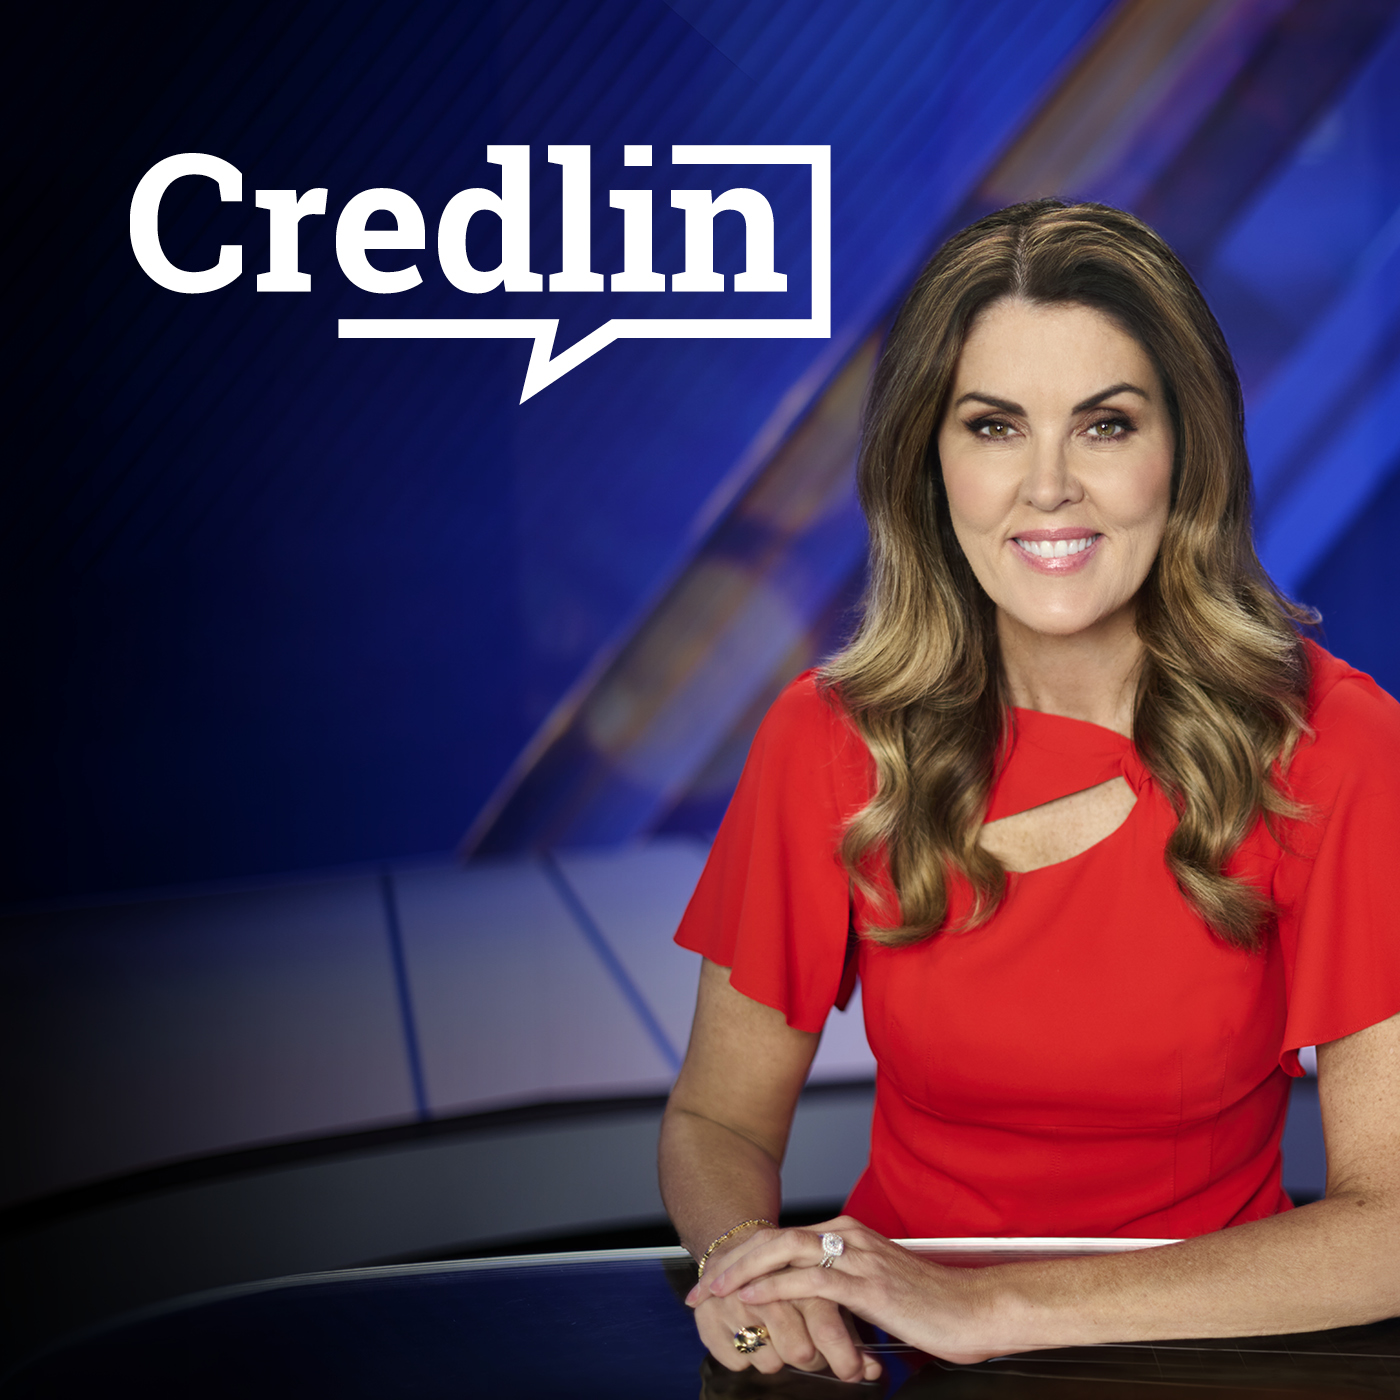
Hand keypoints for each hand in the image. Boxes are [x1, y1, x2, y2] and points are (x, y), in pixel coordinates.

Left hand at [701, 1215, 1010, 1364]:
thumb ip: (848, 1293)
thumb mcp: (880, 1293)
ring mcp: (856, 1256)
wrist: (977, 1309)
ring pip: (784, 1253)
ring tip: (712, 1289)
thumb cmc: (935, 1308)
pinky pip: (808, 1282)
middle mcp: (848, 1236)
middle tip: (698, 1283)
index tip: (715, 1276)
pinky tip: (750, 1299)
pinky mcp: (866, 1283)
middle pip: (774, 1239)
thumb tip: (820, 1313)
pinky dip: (773, 1290)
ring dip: (741, 1272)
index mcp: (849, 1234)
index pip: (783, 1239)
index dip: (744, 1257)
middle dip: (731, 1260)